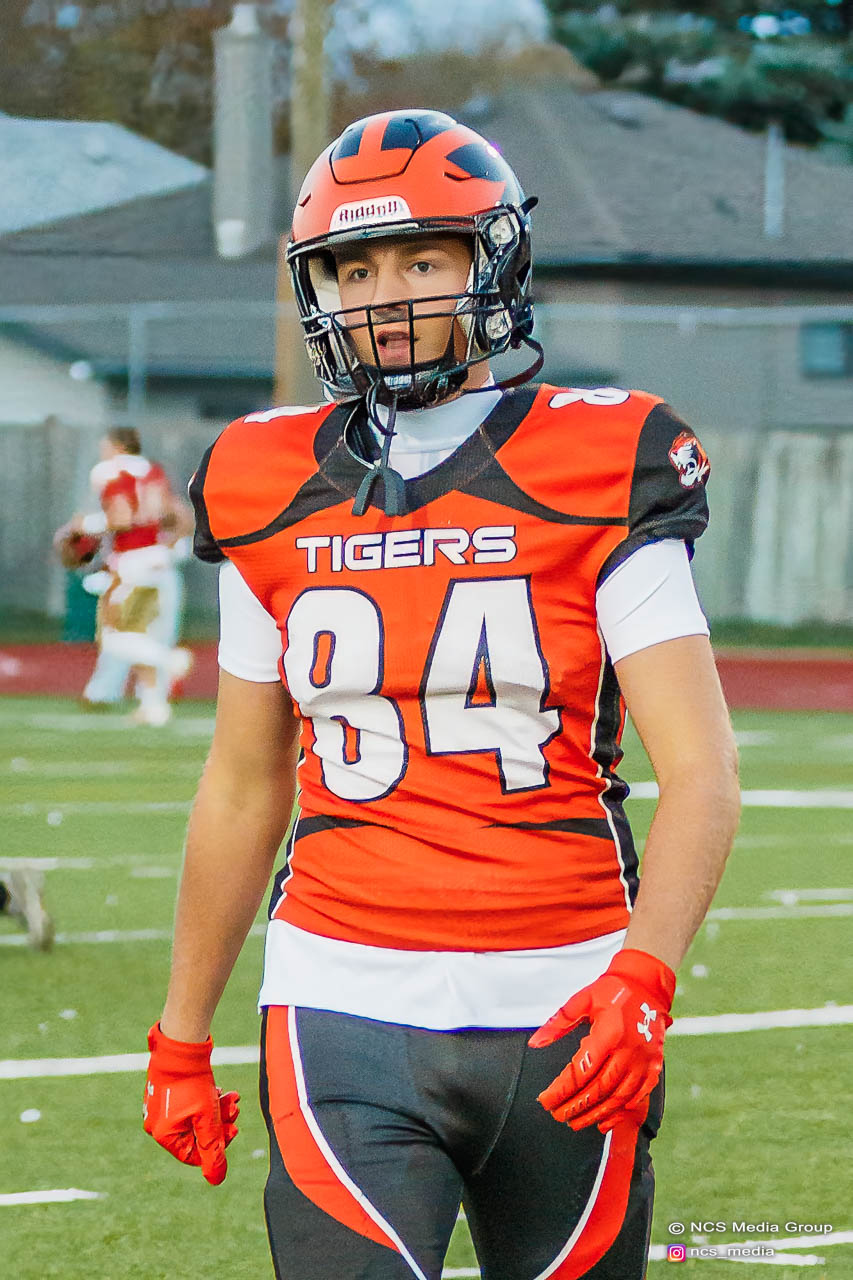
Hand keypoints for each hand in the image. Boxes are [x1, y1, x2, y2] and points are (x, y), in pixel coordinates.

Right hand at [143, 1022, 239, 1184]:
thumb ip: (212, 1149)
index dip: (216, 1146)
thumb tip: (216, 1179)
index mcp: (162, 1134)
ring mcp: (160, 1106)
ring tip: (233, 1098)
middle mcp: (157, 1122)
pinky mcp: (167, 1090)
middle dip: (219, 1124)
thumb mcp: (206, 1119)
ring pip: (195, 1116)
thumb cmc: (192, 1084)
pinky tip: (220, 1091)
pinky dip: (207, 1100)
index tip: (233, 1131)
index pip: (192, 1153)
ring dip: (217, 1110)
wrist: (181, 1044)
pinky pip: (190, 1103)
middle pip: (195, 1134)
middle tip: (236, 1111)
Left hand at [529, 949, 674, 1132]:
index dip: (561, 1090)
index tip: (546, 1100)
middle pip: (598, 1089)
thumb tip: (535, 1043)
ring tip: (576, 1122)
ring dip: (595, 1113)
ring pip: (618, 1097)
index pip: (581, 1072)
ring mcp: (643, 1061)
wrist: (646, 983)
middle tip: (557, 1115)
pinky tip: (606, 1120)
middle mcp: (628, 1051)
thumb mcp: (581, 1000)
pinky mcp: (654, 1065)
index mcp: (609, 1034)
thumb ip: (558, 1023)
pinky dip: (621, 1111)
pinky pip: (638, 1096)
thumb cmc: (612, 989)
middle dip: (575, 1106)